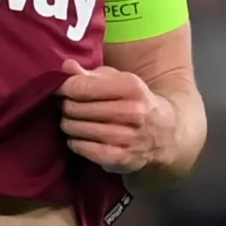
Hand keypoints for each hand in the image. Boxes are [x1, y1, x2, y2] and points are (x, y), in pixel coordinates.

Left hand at [57, 59, 176, 174]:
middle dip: (65, 106)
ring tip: (71, 121)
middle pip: (76, 108)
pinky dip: (76, 144)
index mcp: (131, 87)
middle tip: (64, 106)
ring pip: (77, 129)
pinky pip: (85, 150)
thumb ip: (90, 74)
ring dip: (68, 125)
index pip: (81, 86)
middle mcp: (132, 112)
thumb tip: (66, 67)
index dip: (64, 88)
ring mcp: (128, 138)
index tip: (60, 90)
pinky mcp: (122, 159)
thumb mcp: (117, 80)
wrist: (165, 134)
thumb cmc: (134, 101)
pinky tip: (79, 139)